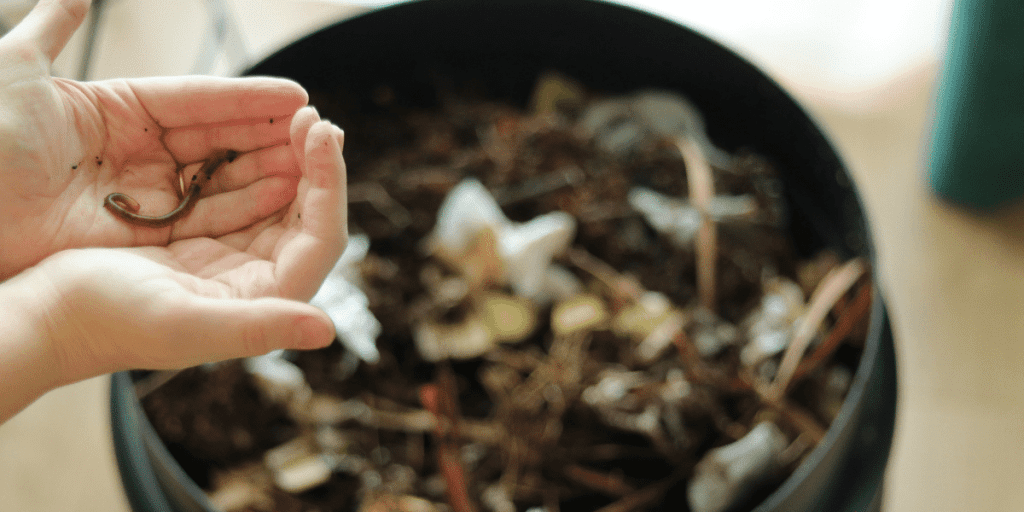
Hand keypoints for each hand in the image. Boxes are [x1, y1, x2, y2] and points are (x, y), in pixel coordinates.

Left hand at [0, 0, 310, 277]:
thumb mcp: (11, 68)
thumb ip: (50, 25)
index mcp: (111, 108)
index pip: (195, 100)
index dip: (246, 98)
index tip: (297, 96)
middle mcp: (133, 151)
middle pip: (216, 140)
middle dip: (268, 135)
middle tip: (319, 130)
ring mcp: (140, 195)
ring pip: (218, 179)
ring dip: (266, 170)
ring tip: (313, 161)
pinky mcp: (140, 236)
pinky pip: (203, 219)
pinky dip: (243, 208)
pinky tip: (282, 197)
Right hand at [6, 108, 344, 381]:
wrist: (48, 313)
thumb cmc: (109, 320)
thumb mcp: (183, 321)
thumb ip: (257, 327)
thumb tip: (327, 329)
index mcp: (264, 300)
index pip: (322, 237)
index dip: (330, 182)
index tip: (324, 132)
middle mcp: (258, 280)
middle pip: (307, 214)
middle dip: (316, 163)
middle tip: (315, 116)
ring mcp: (231, 255)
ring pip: (277, 197)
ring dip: (290, 156)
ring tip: (298, 115)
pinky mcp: (202, 234)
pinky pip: (241, 189)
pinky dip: (252, 158)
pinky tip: (256, 130)